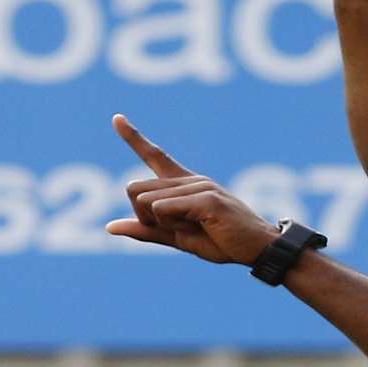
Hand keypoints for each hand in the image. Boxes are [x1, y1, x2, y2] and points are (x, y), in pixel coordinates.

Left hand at [106, 115, 279, 265]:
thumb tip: (109, 227)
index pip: (154, 155)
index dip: (133, 137)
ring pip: (147, 202)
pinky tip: (200, 227)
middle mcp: (189, 179)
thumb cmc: (221, 241)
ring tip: (194, 228)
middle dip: (143, 217)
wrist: (258, 248)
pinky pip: (163, 209)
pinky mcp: (207, 198)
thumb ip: (146, 231)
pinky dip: (172, 224)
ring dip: (161, 224)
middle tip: (175, 229)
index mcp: (183, 184)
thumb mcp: (178, 238)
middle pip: (135, 189)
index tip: (116, 118)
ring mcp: (199, 186)